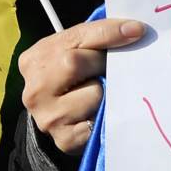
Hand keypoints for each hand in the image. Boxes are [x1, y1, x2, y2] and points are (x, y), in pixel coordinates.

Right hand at [18, 19, 144, 154]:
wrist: (57, 116)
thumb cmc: (68, 76)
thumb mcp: (73, 49)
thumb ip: (97, 35)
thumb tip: (134, 30)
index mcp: (34, 60)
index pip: (76, 38)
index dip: (109, 33)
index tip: (136, 30)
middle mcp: (34, 90)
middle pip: (75, 64)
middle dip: (100, 65)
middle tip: (106, 69)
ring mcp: (47, 118)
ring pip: (93, 94)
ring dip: (104, 93)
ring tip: (97, 93)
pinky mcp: (64, 140)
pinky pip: (98, 122)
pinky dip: (103, 115)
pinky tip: (96, 113)